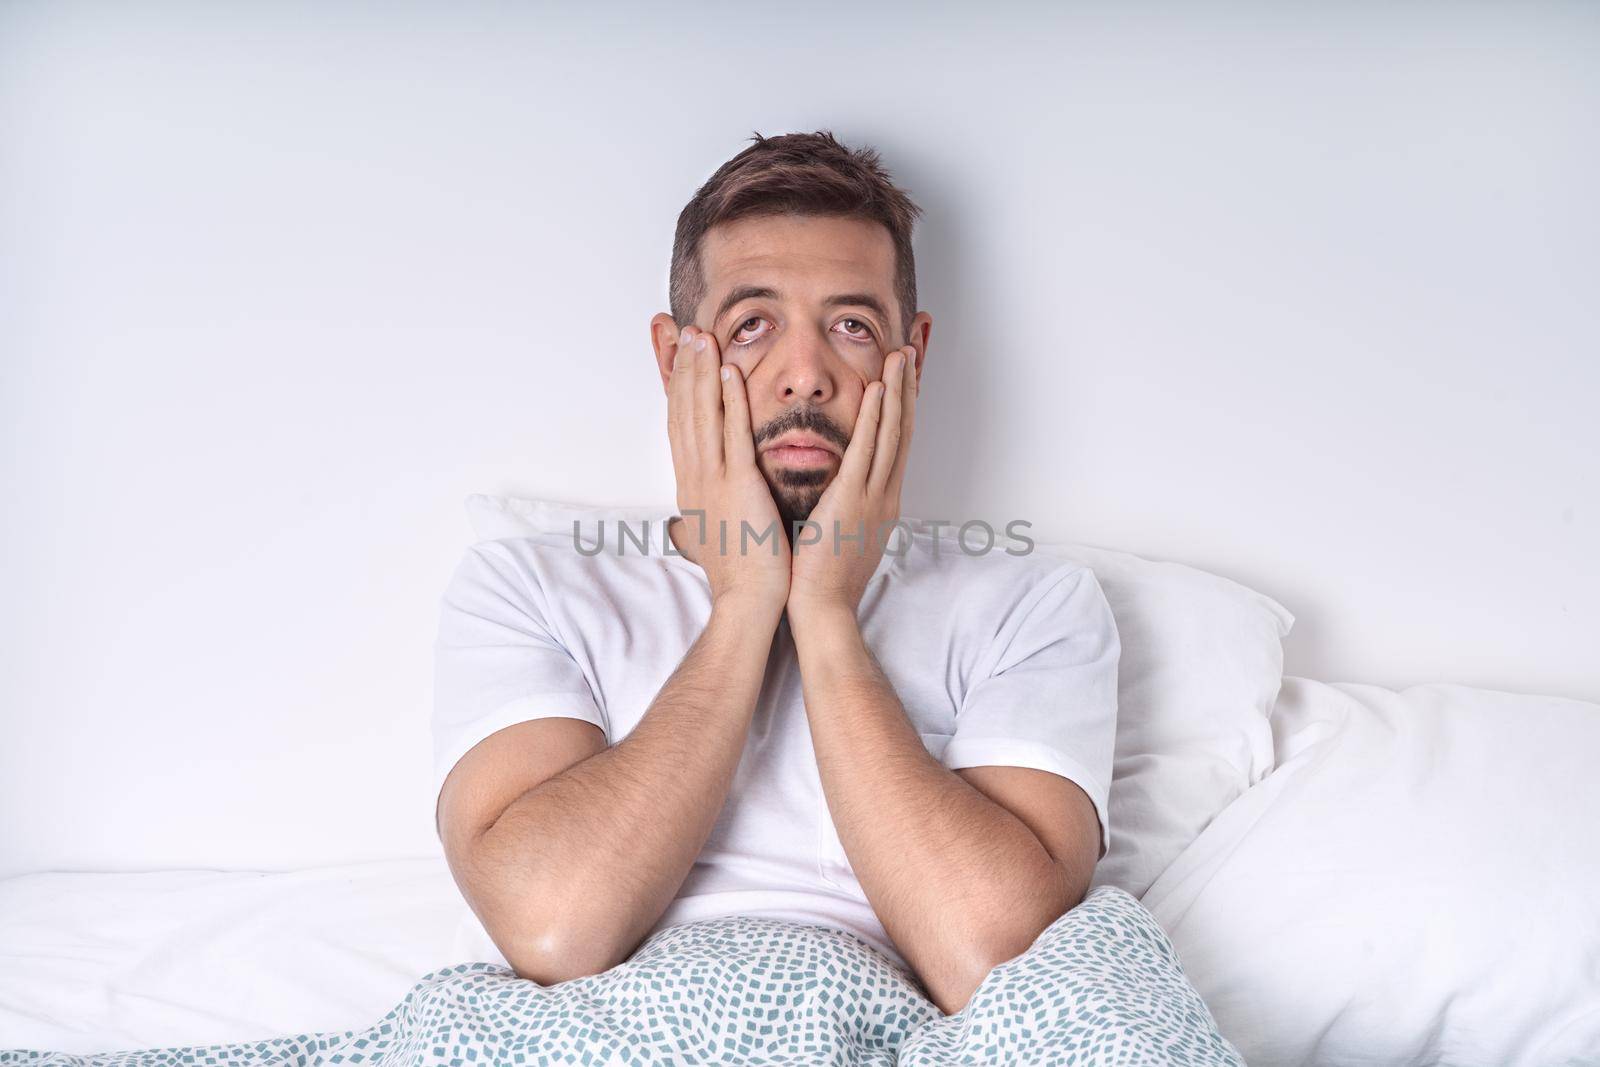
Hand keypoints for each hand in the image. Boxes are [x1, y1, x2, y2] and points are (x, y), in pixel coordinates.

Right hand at [665, 324, 790, 615]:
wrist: (748, 602)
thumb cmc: (739, 574)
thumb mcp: (713, 539)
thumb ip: (701, 520)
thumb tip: (685, 523)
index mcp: (692, 487)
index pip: (680, 427)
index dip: (678, 389)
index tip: (678, 358)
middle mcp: (695, 477)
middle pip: (684, 412)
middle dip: (683, 369)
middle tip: (683, 330)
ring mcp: (713, 480)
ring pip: (703, 414)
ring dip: (701, 372)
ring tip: (702, 336)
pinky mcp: (738, 485)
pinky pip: (731, 433)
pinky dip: (728, 400)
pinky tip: (729, 371)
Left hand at [788, 345, 917, 616]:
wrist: (821, 610)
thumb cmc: (823, 579)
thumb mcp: (841, 534)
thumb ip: (845, 507)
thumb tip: (840, 492)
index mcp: (881, 501)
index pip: (896, 442)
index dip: (904, 405)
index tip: (907, 373)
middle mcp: (885, 494)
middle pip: (903, 429)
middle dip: (910, 387)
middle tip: (914, 348)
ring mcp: (874, 497)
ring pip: (892, 433)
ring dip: (898, 391)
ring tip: (902, 353)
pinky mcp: (852, 501)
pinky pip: (867, 451)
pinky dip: (877, 418)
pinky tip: (879, 389)